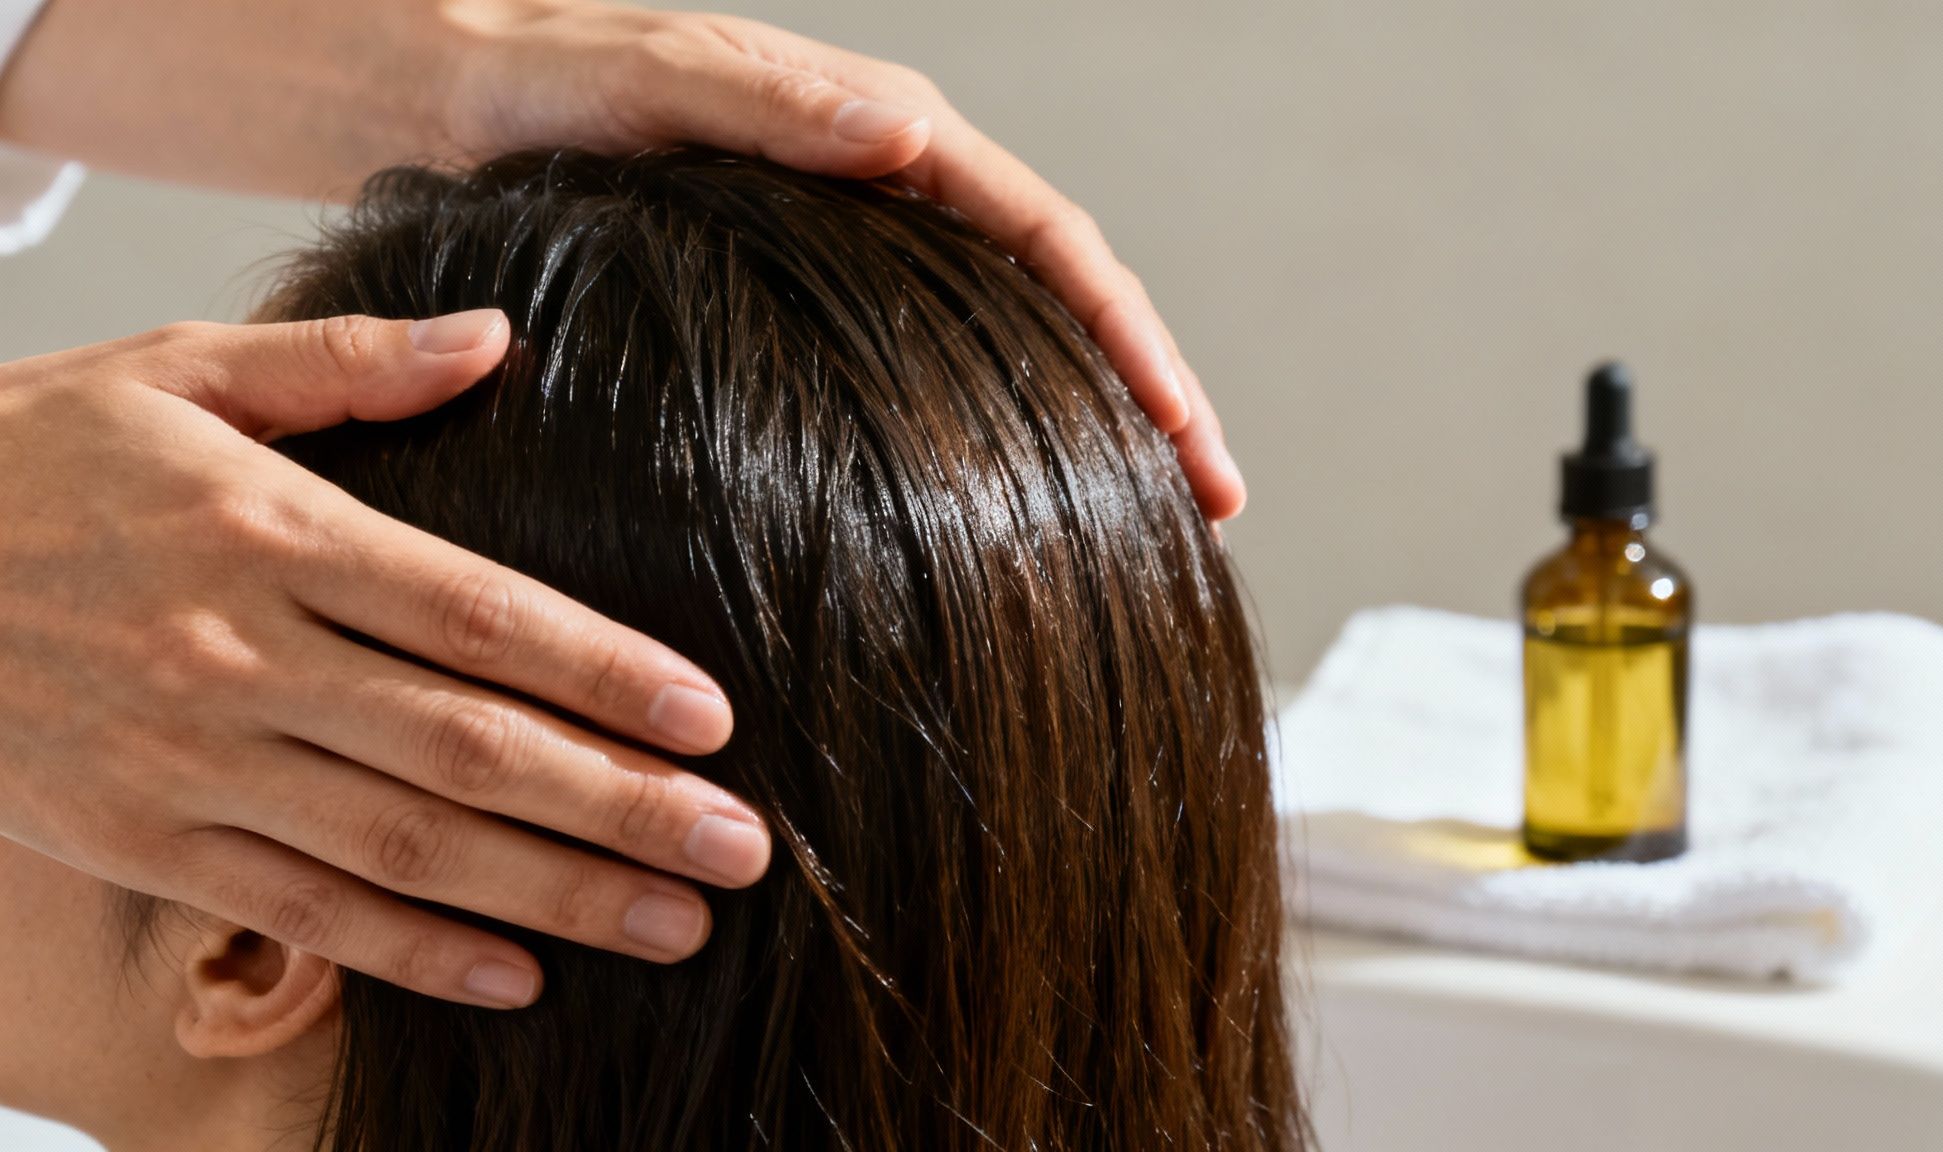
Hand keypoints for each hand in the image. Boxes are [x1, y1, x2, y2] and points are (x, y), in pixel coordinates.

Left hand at [0, 0, 1244, 517]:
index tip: (1194, 444)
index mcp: (890, 139)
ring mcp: (863, 249)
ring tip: (1146, 522)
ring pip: (1012, 337)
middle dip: (1149, 400)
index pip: (1054, 244)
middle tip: (1211, 508)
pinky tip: (1008, 502)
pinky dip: (997, 427)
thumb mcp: (653, 81)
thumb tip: (913, 139)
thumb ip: (779, 107)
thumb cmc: (543, 85)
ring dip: (1088, 421)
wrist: (452, 98)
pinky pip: (939, 361)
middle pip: (1064, 301)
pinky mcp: (817, 301)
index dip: (1136, 345)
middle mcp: (897, 189)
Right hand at [0, 312, 771, 1007]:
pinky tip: (519, 974)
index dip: (600, 672)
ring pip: (400, 848)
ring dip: (552, 893)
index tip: (711, 717)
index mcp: (270, 534)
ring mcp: (188, 762)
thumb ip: (347, 359)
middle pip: (464, 747)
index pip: (473, 613)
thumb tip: (496, 336)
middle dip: (616, 806)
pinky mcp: (141, 840)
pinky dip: (411, 953)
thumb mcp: (176, 372)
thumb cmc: (33, 457)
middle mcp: (240, 657)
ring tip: (676, 924)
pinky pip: (298, 910)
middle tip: (742, 851)